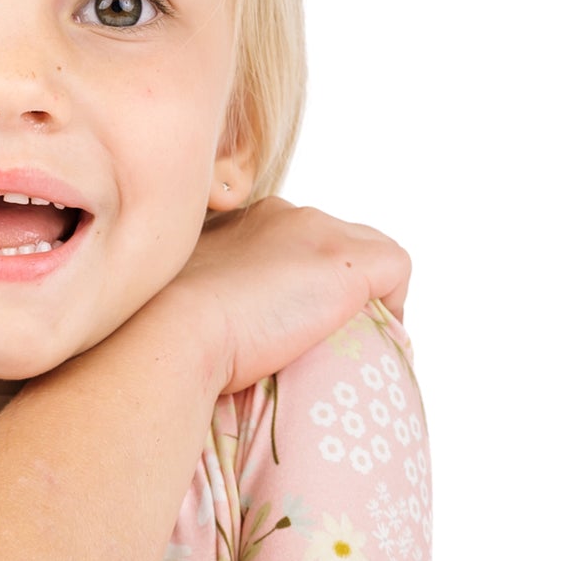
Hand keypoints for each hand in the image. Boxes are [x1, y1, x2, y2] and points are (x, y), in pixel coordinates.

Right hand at [162, 196, 411, 397]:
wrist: (173, 330)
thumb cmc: (163, 330)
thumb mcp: (185, 299)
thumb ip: (208, 296)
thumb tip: (216, 329)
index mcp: (245, 220)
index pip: (294, 240)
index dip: (299, 282)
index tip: (288, 321)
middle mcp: (287, 214)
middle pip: (337, 242)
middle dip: (335, 286)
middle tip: (322, 337)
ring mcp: (321, 233)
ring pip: (370, 256)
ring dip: (365, 299)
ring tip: (350, 345)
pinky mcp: (349, 262)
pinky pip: (397, 273)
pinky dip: (394, 308)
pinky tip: (372, 345)